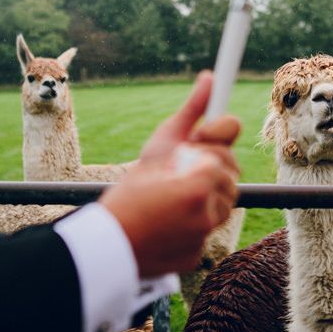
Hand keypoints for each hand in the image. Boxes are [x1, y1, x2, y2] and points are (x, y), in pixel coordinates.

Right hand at [100, 72, 240, 276]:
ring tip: (171, 192)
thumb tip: (211, 77)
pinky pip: (205, 230)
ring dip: (203, 194)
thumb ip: (192, 110)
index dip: (207, 148)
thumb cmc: (131, 188)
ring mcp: (204, 237)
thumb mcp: (161, 144)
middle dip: (206, 169)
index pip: (224, 154)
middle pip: (227, 178)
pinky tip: (169, 217)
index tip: (192, 145)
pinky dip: (192, 222)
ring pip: (221, 204)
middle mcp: (208, 212)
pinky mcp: (196, 255)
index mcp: (201, 181)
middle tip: (175, 170)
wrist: (105, 244)